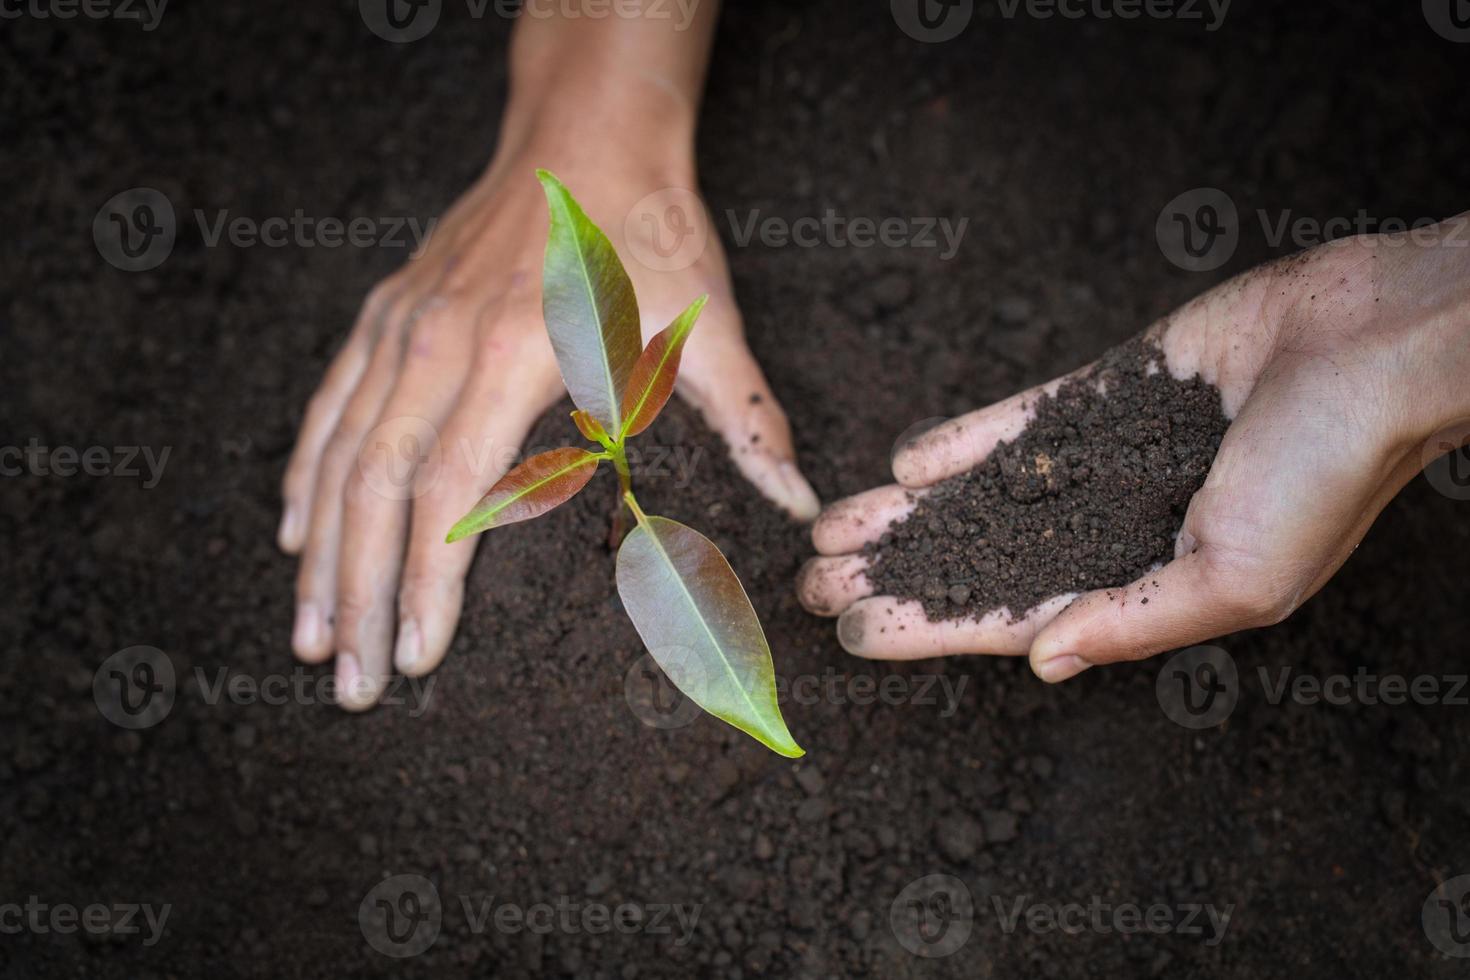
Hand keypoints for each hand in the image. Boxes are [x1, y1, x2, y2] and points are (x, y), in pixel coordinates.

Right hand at [278, 125, 817, 709]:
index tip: (420, 658)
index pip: (450, 496)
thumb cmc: (649, 229)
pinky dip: (305, 474)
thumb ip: (749, 419)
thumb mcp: (710, 322)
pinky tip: (295, 532)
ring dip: (321, 555)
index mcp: (515, 355)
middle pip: (376, 493)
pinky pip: (328, 406)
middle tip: (355, 682)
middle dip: (362, 598)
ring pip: (338, 458)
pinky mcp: (386, 312)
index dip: (428, 587)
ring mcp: (402, 326)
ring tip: (312, 637)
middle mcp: (440, 343)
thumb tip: (800, 502)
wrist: (587, 132)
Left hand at [799, 216, 1469, 681]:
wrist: (1374, 341)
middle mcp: (1119, 526)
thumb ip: (1134, 620)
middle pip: (983, 558)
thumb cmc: (1327, 470)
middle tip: (812, 583)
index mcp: (1149, 584)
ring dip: (912, 512)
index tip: (854, 634)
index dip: (932, 628)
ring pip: (988, 493)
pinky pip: (1022, 422)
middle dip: (899, 573)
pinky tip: (906, 464)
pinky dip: (967, 445)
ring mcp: (1110, 456)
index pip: (1016, 617)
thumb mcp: (1236, 576)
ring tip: (832, 526)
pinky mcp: (1110, 387)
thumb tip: (1046, 663)